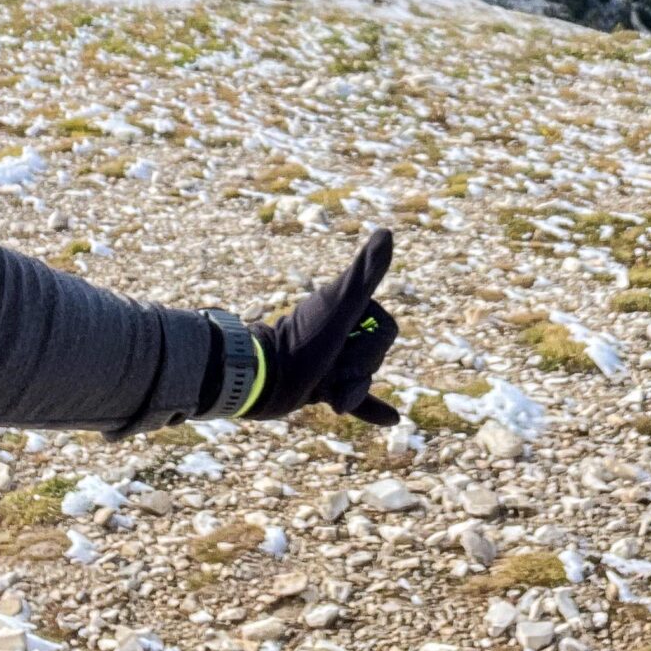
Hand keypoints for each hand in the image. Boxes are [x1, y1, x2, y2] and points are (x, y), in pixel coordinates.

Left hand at [245, 228, 400, 425]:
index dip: (371, 346)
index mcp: (348, 305)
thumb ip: (364, 273)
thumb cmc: (302, 343)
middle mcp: (341, 327)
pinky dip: (371, 406)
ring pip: (367, 378)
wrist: (260, 380)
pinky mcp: (326, 384)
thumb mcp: (339, 306)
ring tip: (329, 393)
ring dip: (353, 390)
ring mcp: (334, 355)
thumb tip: (387, 231)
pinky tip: (391, 419)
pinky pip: (359, 397)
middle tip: (331, 368)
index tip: (345, 344)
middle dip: (360, 368)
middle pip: (378, 354)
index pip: (388, 331)